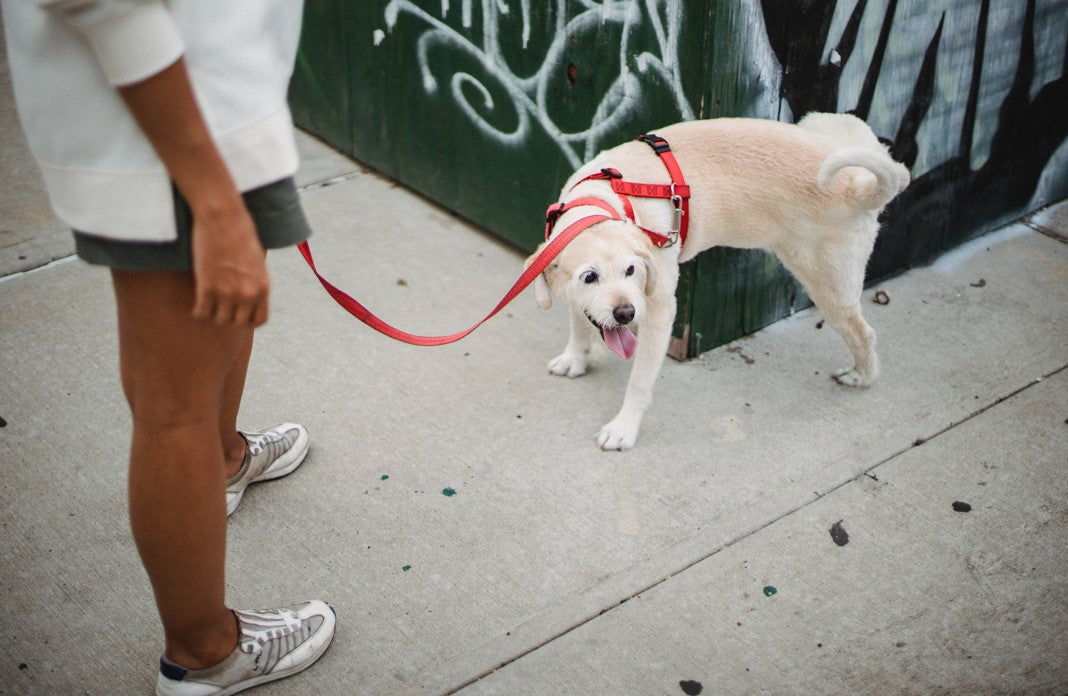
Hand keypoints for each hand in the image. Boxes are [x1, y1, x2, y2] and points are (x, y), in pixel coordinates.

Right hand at [189, 200, 269, 326]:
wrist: (223, 218)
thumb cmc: (240, 233)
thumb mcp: (257, 261)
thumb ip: (255, 282)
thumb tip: (247, 297)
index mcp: (263, 287)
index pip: (259, 320)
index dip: (247, 318)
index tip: (238, 312)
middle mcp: (248, 294)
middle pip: (237, 323)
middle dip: (229, 316)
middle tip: (220, 306)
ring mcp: (227, 292)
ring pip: (219, 320)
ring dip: (213, 314)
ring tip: (209, 303)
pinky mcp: (207, 287)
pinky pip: (201, 313)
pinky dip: (198, 311)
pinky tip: (198, 303)